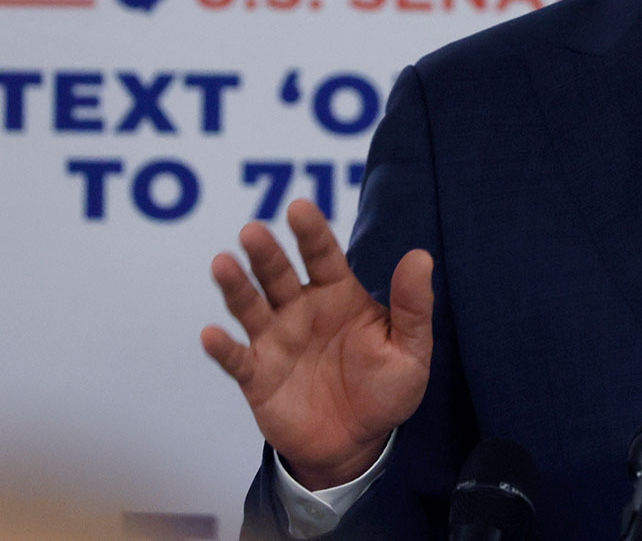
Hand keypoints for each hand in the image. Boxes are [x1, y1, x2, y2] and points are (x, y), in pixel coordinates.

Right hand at [200, 198, 433, 489]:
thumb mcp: (411, 350)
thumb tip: (420, 256)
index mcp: (339, 295)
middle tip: (252, 231)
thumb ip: (413, 306)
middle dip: (266, 253)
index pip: (323, 255)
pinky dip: (223, 348)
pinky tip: (211, 334)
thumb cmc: (386, 389)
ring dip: (236, 287)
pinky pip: (237, 359)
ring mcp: (276, 342)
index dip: (312, 232)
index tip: (299, 207)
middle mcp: (301, 310)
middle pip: (280, 275)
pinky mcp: (258, 377)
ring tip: (222, 263)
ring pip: (251, 308)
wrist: (358, 443)